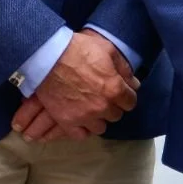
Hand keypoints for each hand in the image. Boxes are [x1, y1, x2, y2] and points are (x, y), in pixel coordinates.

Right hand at [11, 31, 137, 140]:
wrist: (48, 55)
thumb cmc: (79, 48)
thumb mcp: (108, 50)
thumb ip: (124, 68)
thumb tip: (134, 83)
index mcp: (114, 89)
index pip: (130, 102)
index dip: (125, 96)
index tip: (119, 92)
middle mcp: (102, 107)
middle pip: (115, 115)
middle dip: (112, 106)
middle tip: (102, 96)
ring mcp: (84, 116)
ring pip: (100, 127)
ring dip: (98, 119)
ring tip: (91, 108)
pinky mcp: (67, 121)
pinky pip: (81, 135)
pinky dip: (83, 129)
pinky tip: (81, 120)